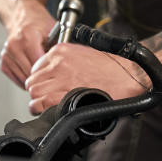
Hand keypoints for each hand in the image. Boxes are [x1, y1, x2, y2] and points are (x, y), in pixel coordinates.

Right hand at [0, 8, 57, 87]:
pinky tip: (32, 73)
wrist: (22, 16)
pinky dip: (24, 79)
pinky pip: (15, 77)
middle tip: (52, 78)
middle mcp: (14, 47)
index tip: (57, 74)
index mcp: (28, 38)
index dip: (49, 72)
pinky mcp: (3, 61)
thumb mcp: (53, 31)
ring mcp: (7, 55)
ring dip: (33, 80)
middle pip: (30, 73)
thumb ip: (57, 49)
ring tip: (43, 75)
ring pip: (22, 78)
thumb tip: (64, 67)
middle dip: (42, 77)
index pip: (38, 65)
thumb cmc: (39, 23)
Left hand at [24, 43, 147, 114]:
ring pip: (33, 92)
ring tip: (49, 105)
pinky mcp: (63, 94)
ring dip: (39, 101)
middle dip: (39, 90)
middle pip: (33, 81)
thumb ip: (64, 62)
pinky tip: (48, 110)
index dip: (42, 80)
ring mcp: (60, 78)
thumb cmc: (111, 68)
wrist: (128, 76)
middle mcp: (57, 62)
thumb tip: (52, 76)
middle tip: (48, 97)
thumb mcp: (83, 54)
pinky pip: (39, 103)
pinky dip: (40, 109)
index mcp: (61, 51)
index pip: (36, 67)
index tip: (49, 86)